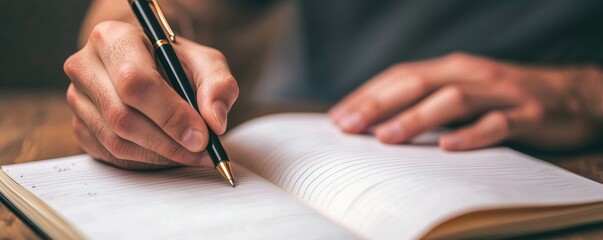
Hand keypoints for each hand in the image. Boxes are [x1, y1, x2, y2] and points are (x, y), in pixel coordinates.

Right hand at [64, 21, 238, 168]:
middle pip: (122, 116)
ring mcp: (77, 99)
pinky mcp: (80, 127)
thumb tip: (214, 121)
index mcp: (113, 37)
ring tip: (194, 154)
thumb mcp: (205, 63)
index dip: (170, 114)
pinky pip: (112, 155)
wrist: (151, 67)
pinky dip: (148, 161)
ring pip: (117, 141)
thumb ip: (218, 85)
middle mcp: (85, 66)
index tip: (202, 135)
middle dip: (169, 141)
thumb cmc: (175, 63)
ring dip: (161, 155)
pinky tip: (172, 154)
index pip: (135, 81)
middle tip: (202, 150)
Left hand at [330, 53, 602, 150]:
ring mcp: (499, 93)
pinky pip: (498, 124)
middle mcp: (471, 74)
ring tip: (386, 137)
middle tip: (348, 127)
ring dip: (416, 118)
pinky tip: (448, 147)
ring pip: (453, 100)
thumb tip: (377, 122)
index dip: (367, 95)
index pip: (400, 76)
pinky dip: (472, 135)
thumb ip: (427, 101)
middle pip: (418, 83)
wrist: (570, 95)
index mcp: (451, 68)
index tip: (338, 117)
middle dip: (379, 105)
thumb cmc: (503, 97)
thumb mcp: (462, 91)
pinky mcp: (527, 114)